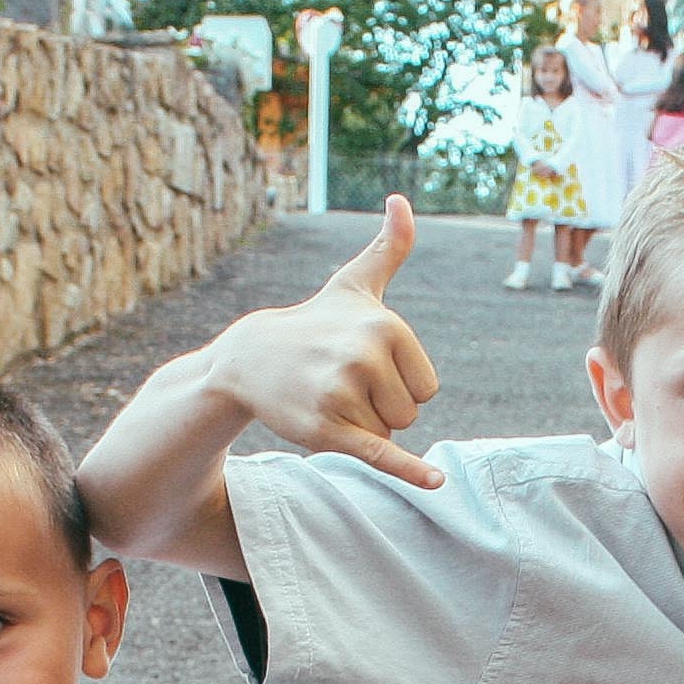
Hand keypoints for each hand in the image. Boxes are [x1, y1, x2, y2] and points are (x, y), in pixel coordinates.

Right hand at [209, 196, 442, 483]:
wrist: (250, 358)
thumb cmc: (314, 324)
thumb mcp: (354, 286)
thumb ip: (387, 249)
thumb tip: (402, 201)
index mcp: (386, 326)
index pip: (427, 388)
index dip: (399, 385)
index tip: (364, 366)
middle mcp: (365, 356)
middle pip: (409, 414)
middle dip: (379, 409)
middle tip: (340, 384)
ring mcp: (343, 392)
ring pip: (387, 435)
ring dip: (360, 427)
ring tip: (326, 398)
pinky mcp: (324, 428)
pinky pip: (380, 454)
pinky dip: (408, 471)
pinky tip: (434, 482)